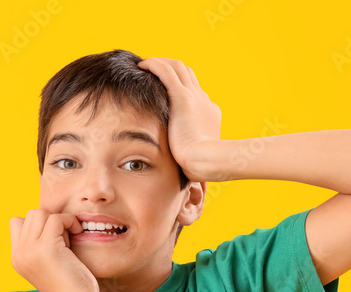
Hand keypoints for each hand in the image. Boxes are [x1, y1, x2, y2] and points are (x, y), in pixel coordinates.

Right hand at [8, 210, 99, 291]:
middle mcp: (18, 254)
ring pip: (39, 213)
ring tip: (70, 240)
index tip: (56, 240)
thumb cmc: (70, 287)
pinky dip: (70, 222)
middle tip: (65, 241)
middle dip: (50, 221)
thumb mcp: (49, 264)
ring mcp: (29, 250)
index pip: (17, 223)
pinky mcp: (45, 248)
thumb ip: (41, 245)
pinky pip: (56, 218)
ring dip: (59, 221)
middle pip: (29, 215)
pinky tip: (78, 234)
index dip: (40, 225)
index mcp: (17, 258)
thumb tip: (50, 219)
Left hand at [137, 57, 221, 181]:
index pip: (194, 91)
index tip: (163, 90)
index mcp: (208, 113)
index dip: (179, 86)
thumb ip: (189, 155)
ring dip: (161, 62)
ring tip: (144, 65)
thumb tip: (187, 171)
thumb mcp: (196, 157)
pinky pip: (166, 71)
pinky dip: (154, 64)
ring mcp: (194, 97)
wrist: (207, 162)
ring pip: (177, 67)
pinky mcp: (183, 97)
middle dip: (169, 68)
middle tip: (151, 71)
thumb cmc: (200, 167)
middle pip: (187, 74)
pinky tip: (142, 65)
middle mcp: (203, 100)